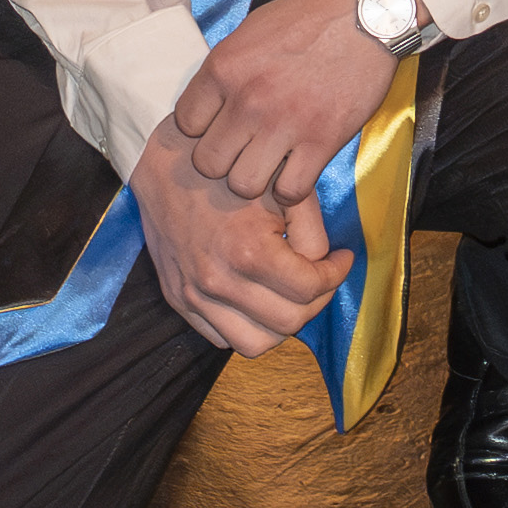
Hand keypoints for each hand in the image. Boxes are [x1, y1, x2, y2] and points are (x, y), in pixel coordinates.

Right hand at [127, 127, 356, 353]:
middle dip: (315, 302)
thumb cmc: (228, 170)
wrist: (166, 164)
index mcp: (249, 253)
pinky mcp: (177, 299)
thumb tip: (325, 266)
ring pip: (255, 344)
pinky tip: (256, 299)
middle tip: (320, 277)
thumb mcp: (282, 190)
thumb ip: (313, 236)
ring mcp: (193, 295)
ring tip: (289, 295)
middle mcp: (219, 283)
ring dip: (280, 324)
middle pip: (288, 324)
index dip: (336, 275)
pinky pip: (220, 338)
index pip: (310, 290)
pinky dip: (245, 327)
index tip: (341, 259)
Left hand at [166, 0, 399, 203]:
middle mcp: (248, 99)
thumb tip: (211, 104)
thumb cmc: (309, 15)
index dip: (200, 132)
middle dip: (223, 161)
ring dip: (254, 179)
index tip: (219, 128)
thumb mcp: (251, 31)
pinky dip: (291, 188)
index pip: (184, 125)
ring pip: (242, 185)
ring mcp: (284, 123)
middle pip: (207, 163)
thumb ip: (227, 70)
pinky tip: (297, 169)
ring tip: (269, 164)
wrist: (368, 11)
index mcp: (225, 68)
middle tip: (243, 151)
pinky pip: (289, 190)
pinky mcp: (322, 141)